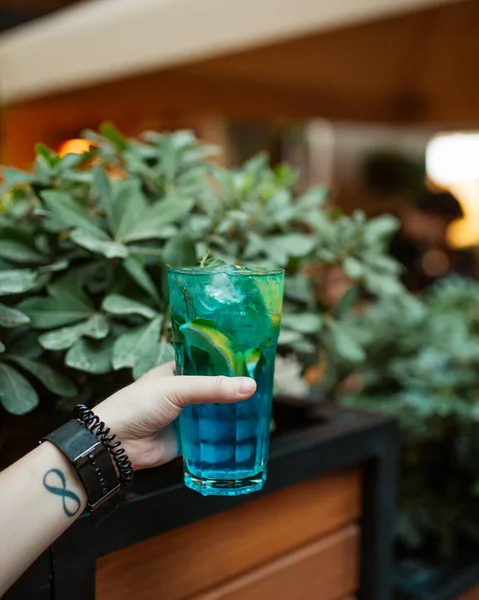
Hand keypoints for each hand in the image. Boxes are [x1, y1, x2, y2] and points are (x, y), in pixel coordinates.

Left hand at [95, 363, 255, 470]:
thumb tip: (250, 386)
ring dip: (234, 413)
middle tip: (265, 387)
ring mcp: (187, 416)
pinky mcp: (189, 440)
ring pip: (217, 413)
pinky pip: (212, 437)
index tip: (255, 362)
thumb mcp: (176, 389)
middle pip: (216, 389)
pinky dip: (227, 436)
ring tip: (263, 409)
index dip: (230, 363)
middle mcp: (184, 392)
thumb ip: (212, 388)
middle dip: (236, 390)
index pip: (209, 363)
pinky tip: (248, 433)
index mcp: (178, 371)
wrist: (115, 444)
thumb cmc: (138, 405)